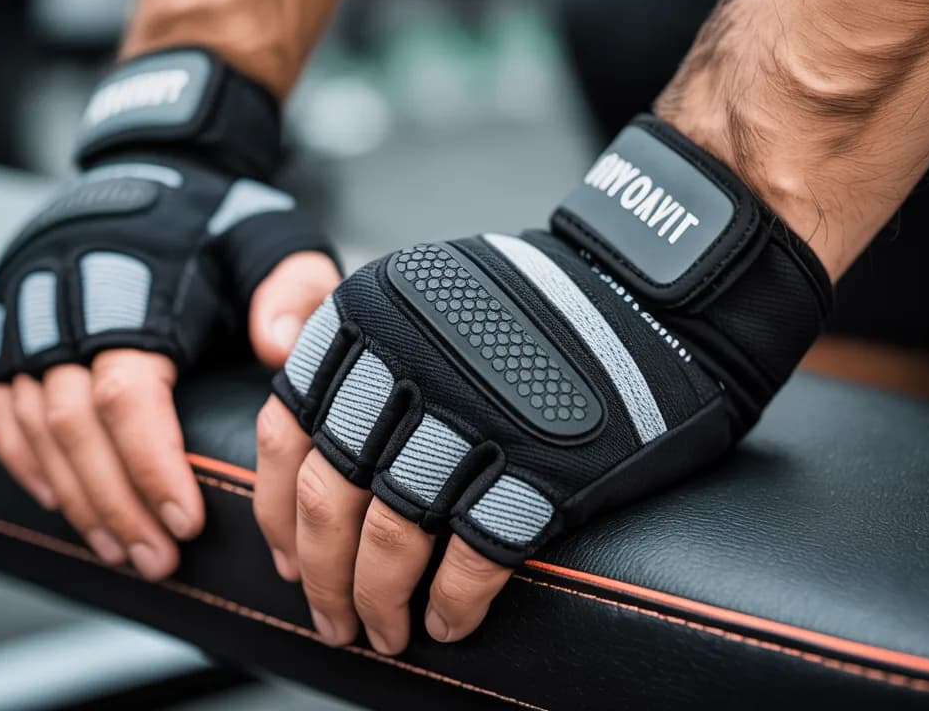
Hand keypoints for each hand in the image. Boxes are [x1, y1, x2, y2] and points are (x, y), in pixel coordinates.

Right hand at [0, 48, 338, 579]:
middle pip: (73, 424)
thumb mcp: (275, 236)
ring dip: (74, 496)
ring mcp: (28, 314)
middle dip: (114, 501)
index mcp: (133, 284)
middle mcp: (65, 301)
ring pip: (32, 425)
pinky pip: (2, 408)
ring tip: (118, 549)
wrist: (158, 166)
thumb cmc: (223, 215)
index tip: (182, 523)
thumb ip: (292, 288)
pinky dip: (28, 462)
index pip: (126, 395)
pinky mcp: (9, 326)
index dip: (149, 465)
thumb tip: (281, 349)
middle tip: (155, 560)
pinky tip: (64, 503)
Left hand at [254, 116, 830, 651]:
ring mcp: (481, 410)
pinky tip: (448, 622)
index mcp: (372, 313)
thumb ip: (358, 356)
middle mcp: (414, 356)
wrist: (652, 297)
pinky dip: (454, 601)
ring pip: (393, 533)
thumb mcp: (425, 298)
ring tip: (385, 632)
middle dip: (323, 575)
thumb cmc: (533, 310)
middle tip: (331, 617)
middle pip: (330, 493)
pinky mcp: (548, 460)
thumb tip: (298, 449)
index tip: (287, 557)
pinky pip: (477, 553)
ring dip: (380, 601)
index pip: (287, 430)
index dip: (276, 510)